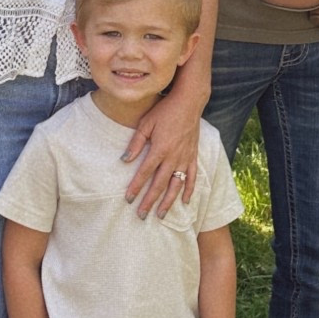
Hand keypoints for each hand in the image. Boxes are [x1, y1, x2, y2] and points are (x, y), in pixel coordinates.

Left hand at [123, 80, 204, 218]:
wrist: (189, 102)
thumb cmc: (165, 110)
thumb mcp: (146, 123)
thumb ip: (136, 143)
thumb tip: (124, 160)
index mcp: (160, 149)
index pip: (144, 173)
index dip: (136, 187)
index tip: (128, 200)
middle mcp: (173, 157)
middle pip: (159, 184)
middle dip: (150, 201)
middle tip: (141, 216)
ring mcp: (185, 158)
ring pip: (176, 185)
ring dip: (168, 201)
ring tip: (161, 214)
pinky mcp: (193, 156)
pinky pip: (192, 177)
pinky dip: (189, 190)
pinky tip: (184, 201)